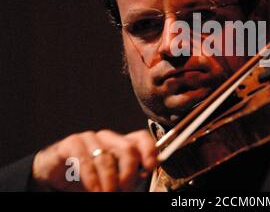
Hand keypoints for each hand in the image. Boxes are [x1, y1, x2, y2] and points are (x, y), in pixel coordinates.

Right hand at [32, 129, 156, 191]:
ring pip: (105, 158)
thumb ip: (129, 175)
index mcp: (121, 143)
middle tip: (125, 189)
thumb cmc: (89, 176)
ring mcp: (90, 138)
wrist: (56, 173)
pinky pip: (85, 160)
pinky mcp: (72, 143)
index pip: (141, 138)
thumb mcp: (113, 178)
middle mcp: (108, 138)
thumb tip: (145, 173)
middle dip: (129, 173)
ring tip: (108, 194)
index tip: (151, 166)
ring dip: (108, 181)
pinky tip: (94, 190)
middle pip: (127, 149)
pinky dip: (92, 179)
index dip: (149, 150)